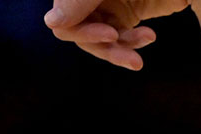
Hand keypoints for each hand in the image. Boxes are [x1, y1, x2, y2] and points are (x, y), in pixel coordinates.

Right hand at [43, 0, 191, 70]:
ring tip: (142, 54)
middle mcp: (85, 1)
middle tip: (133, 61)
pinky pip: (120, 40)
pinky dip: (134, 42)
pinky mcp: (124, 18)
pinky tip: (149, 36)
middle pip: (81, 36)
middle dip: (107, 49)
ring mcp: (104, 9)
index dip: (83, 32)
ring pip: (101, 42)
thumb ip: (78, 0)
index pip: (63, 21)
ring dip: (122, 50)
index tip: (111, 34)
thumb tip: (51, 23)